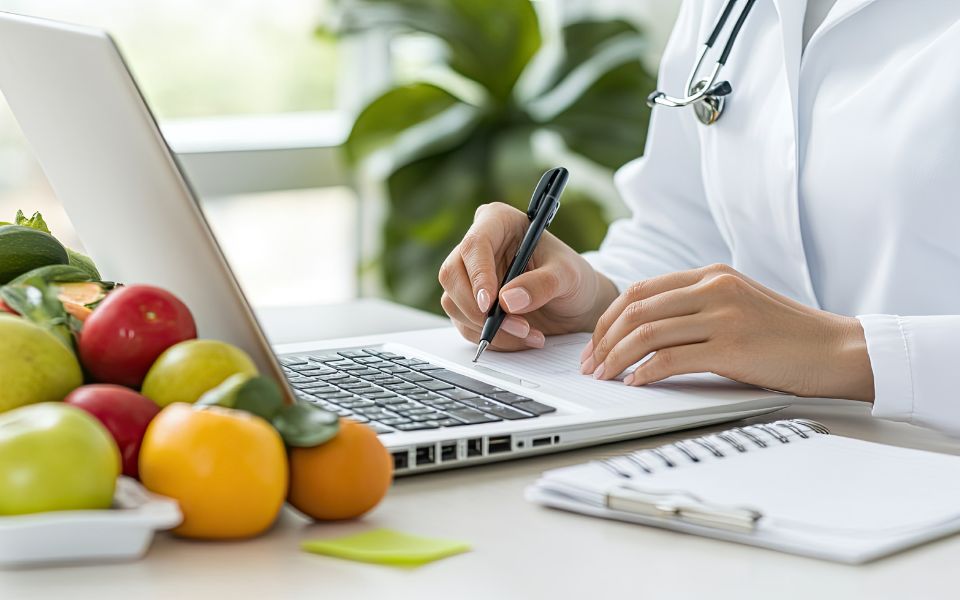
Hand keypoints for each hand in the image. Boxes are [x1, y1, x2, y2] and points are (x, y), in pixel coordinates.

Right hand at [439, 202, 617, 350]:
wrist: (574, 304)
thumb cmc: (572, 278)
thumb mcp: (567, 276)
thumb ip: (541, 284)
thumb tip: (508, 300)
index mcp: (497, 222)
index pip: (474, 245)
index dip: (478, 275)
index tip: (491, 304)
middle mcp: (477, 247)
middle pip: (452, 274)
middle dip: (480, 309)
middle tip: (516, 326)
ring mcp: (469, 276)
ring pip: (453, 302)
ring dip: (488, 328)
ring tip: (528, 333)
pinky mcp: (469, 302)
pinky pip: (464, 323)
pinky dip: (493, 338)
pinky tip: (520, 337)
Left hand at [580, 264, 874, 400]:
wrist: (838, 350)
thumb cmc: (786, 335)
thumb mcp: (737, 306)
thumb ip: (696, 308)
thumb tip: (643, 330)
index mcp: (711, 275)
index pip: (640, 290)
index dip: (608, 319)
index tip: (595, 343)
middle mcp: (714, 287)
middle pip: (635, 308)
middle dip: (603, 339)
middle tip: (591, 364)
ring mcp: (724, 315)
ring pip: (647, 332)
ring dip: (617, 357)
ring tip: (604, 377)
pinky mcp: (733, 346)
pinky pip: (671, 358)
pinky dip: (645, 372)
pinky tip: (635, 383)